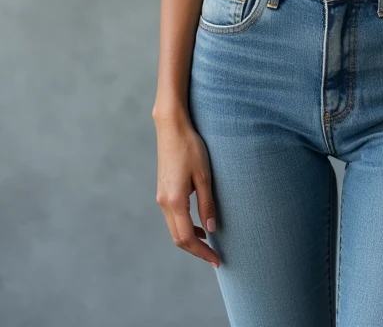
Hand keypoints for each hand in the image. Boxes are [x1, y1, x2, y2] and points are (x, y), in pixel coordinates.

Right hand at [153, 111, 219, 268]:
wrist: (171, 128)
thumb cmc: (190, 147)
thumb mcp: (204, 176)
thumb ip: (207, 204)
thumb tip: (211, 230)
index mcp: (175, 201)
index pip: (187, 238)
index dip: (202, 252)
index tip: (216, 260)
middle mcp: (164, 202)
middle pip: (178, 238)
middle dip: (196, 250)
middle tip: (214, 256)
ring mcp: (161, 197)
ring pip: (174, 229)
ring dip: (190, 239)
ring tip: (209, 243)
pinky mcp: (162, 191)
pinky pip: (172, 218)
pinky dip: (184, 227)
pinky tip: (198, 225)